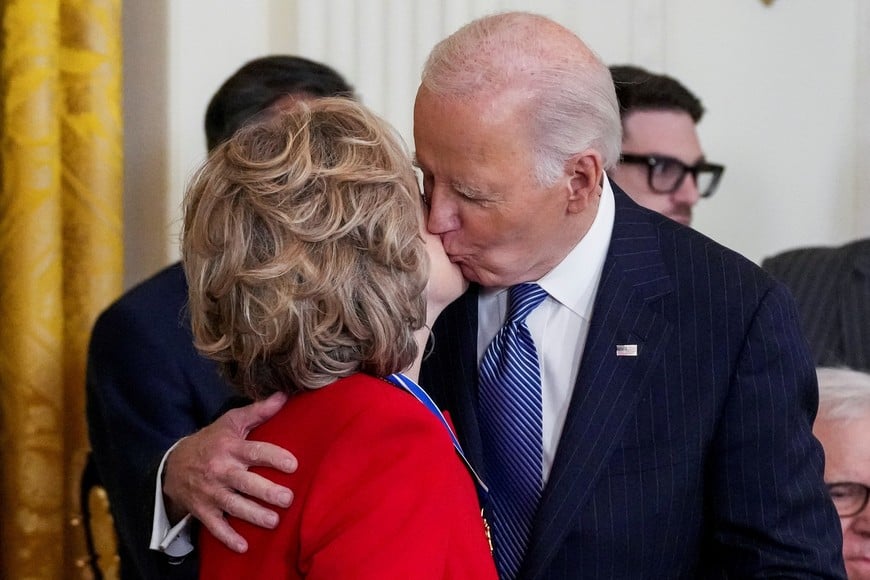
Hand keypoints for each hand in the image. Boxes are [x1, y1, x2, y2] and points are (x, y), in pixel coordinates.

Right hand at [163, 391, 296, 552]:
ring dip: (253, 515)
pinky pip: (215, 526)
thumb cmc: (211, 441)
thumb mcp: (230, 422)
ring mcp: (210, 492)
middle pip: (245, 482)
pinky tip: (243, 546)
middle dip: (266, 491)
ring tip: (274, 521)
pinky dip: (228, 537)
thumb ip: (258, 411)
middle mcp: (220, 470)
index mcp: (230, 447)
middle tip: (288, 499)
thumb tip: (284, 395)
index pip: (254, 451)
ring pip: (233, 505)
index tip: (293, 465)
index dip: (274, 457)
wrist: (172, 465)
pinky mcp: (203, 510)